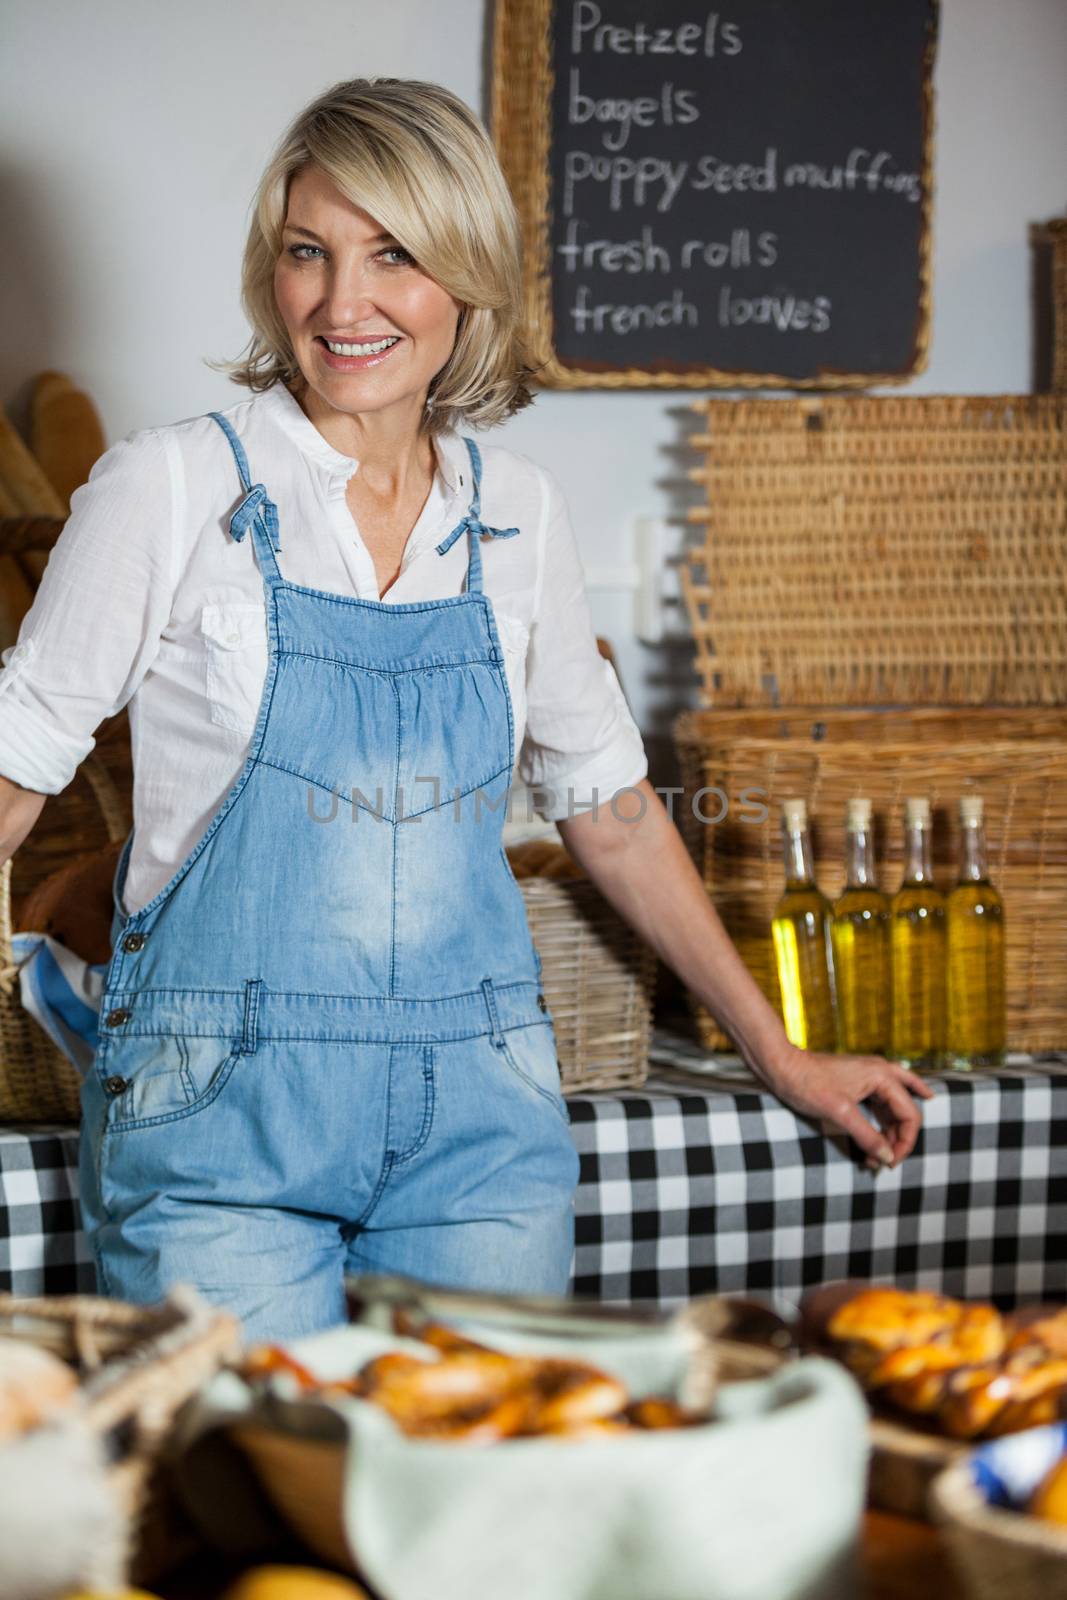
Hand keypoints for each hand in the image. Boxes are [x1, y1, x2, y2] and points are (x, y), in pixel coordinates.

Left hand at [755, 1044, 935, 1170]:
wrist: (781, 1065)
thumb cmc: (808, 1083)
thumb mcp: (840, 1113)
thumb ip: (867, 1136)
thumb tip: (887, 1157)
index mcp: (882, 1076)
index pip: (910, 1115)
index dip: (905, 1142)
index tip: (890, 1162)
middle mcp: (881, 1072)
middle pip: (906, 1111)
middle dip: (899, 1139)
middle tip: (886, 1162)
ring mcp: (870, 1076)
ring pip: (894, 1108)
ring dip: (890, 1133)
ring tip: (878, 1157)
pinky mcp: (858, 1082)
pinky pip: (881, 1104)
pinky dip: (882, 1123)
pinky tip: (886, 1134)